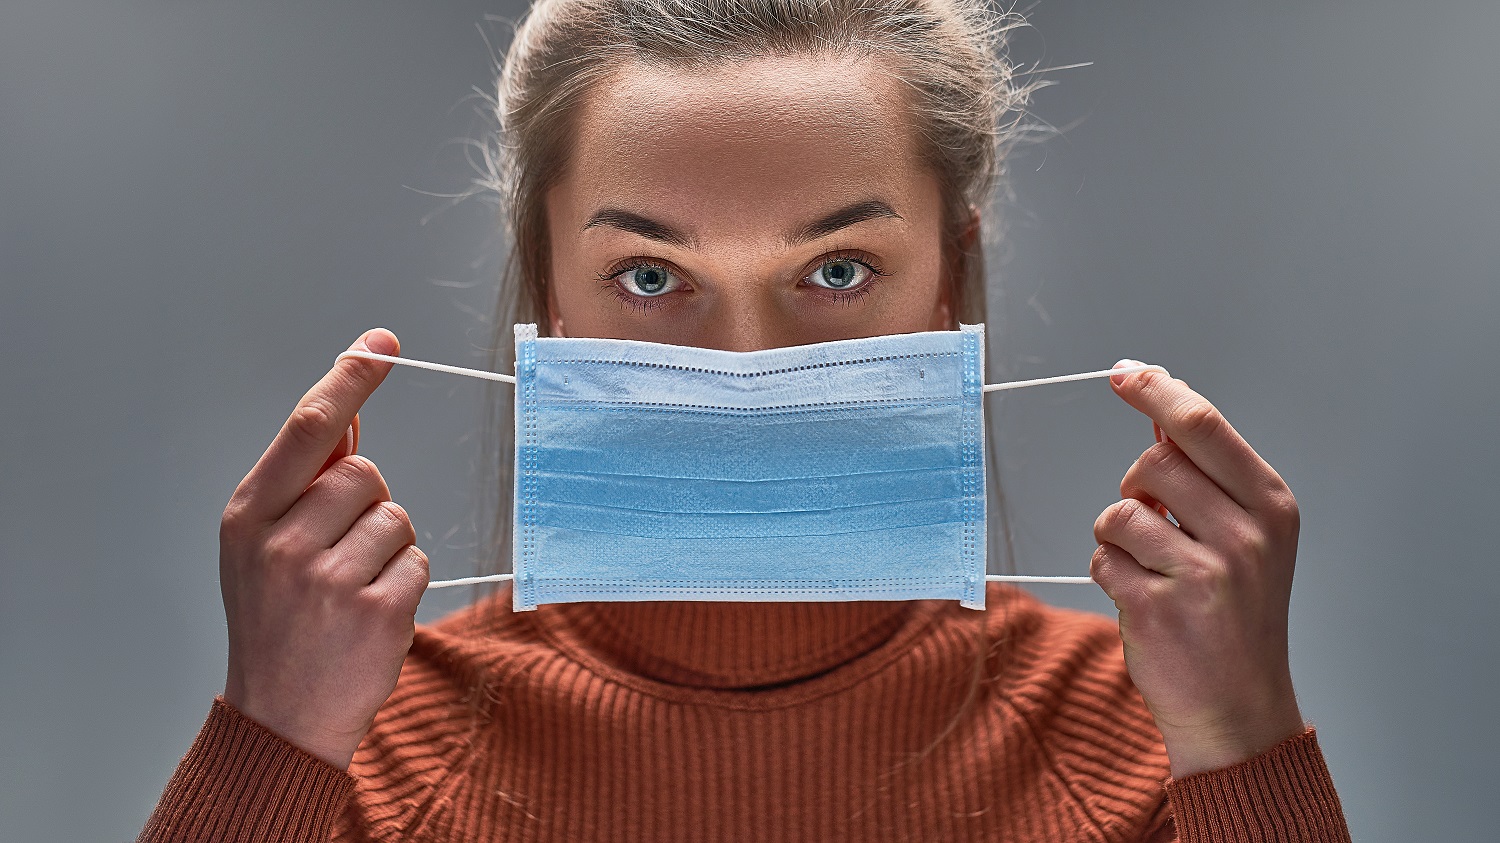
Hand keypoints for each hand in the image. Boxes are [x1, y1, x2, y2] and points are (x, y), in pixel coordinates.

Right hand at [219, 329, 428, 769]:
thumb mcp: (265, 546)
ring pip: (396, 516)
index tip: (381, 344)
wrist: (279, 717)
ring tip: (350, 591)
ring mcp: (328, 578)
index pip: (309, 427)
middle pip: (366, 474)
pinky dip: (404, 584)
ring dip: (387, 549)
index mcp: (248, 516)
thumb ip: (305, 482)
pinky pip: (418, 561)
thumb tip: (348, 415)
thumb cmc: (277, 622)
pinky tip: (369, 616)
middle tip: (337, 557)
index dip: (349, 379)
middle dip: (366, 507)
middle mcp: (282, 542)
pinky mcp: (376, 609)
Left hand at [1090, 361, 1304, 777]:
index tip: (1124, 372)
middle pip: (1153, 461)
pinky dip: (1110, 575)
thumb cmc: (1236, 616)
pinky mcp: (1159, 607)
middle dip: (1137, 484)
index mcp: (1271, 506)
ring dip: (1119, 538)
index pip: (1203, 426)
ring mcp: (1203, 573)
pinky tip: (1144, 601)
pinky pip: (1102, 560)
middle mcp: (1246, 535)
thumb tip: (1158, 407)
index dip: (1156, 391)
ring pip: (1119, 512)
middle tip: (1155, 521)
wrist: (1238, 708)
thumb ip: (1205, 474)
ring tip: (1152, 570)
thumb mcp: (1244, 536)